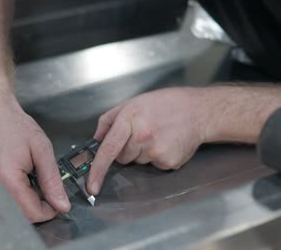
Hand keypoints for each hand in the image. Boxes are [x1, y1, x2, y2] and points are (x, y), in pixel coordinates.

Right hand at [0, 94, 70, 222]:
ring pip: (15, 208)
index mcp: (8, 180)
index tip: (59, 201)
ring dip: (29, 199)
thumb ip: (52, 180)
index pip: (33, 213)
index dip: (51, 210)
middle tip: (48, 185)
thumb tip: (62, 204)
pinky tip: (23, 175)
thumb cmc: (11, 125)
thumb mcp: (41, 150)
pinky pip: (6, 198)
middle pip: (23, 214)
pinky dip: (19, 192)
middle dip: (40, 205)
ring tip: (34, 175)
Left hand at [88, 87, 206, 194]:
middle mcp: (142, 136)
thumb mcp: (131, 103)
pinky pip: (153, 165)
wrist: (198, 111)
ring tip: (157, 134)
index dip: (97, 169)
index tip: (91, 186)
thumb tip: (96, 140)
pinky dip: (156, 157)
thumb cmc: (164, 104)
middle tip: (143, 132)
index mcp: (130, 119)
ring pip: (137, 162)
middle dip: (126, 149)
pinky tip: (166, 142)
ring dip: (142, 152)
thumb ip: (108, 120)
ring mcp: (157, 151)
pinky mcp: (168, 162)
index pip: (108, 149)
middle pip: (121, 158)